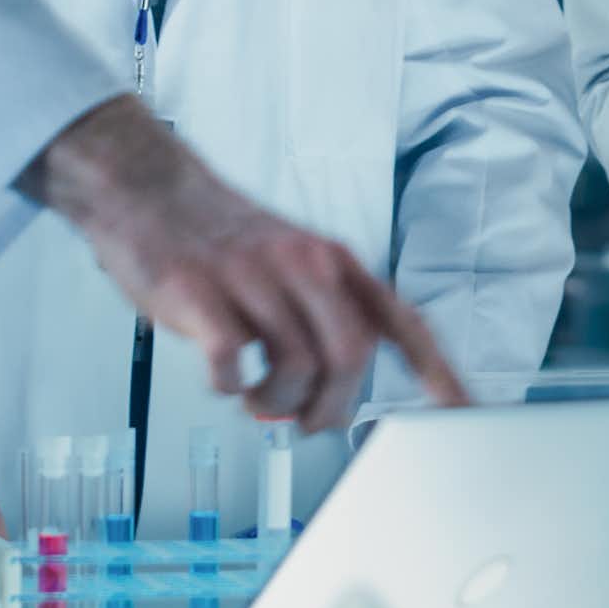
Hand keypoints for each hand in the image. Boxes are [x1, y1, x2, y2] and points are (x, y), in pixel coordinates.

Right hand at [20, 97, 465, 430]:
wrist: (148, 188)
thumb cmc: (223, 237)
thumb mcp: (294, 260)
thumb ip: (323, 316)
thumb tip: (337, 388)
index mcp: (334, 261)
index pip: (402, 321)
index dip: (436, 372)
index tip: (460, 414)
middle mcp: (303, 264)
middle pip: (351, 355)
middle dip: (332, 405)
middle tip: (307, 419)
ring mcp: (251, 277)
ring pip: (296, 367)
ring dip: (277, 403)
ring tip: (257, 397)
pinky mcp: (197, 294)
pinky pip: (232, 362)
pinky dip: (230, 386)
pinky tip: (223, 377)